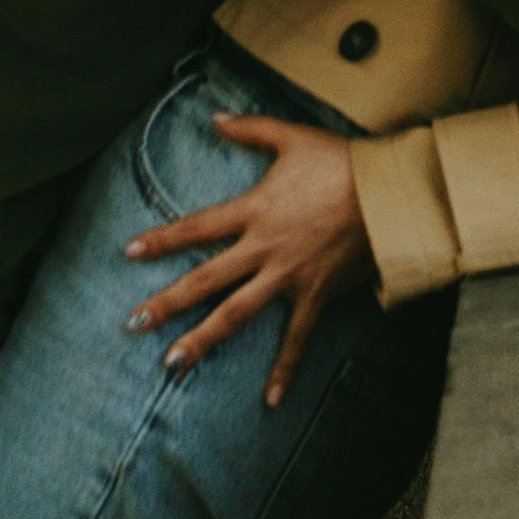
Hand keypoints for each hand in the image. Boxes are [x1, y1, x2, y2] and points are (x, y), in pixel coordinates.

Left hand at [123, 114, 372, 402]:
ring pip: (236, 313)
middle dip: (166, 302)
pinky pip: (297, 338)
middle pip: (205, 279)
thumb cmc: (341, 161)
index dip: (162, 239)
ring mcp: (288, 276)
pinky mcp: (316, 294)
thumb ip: (251, 129)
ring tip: (172, 364)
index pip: (197, 227)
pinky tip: (269, 400)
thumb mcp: (293, 137)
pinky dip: (285, 369)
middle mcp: (263, 248)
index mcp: (254, 210)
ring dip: (202, 339)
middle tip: (132, 324)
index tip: (129, 251)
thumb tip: (215, 118)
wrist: (388, 192)